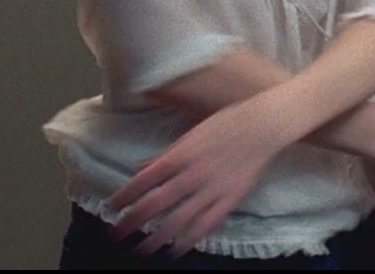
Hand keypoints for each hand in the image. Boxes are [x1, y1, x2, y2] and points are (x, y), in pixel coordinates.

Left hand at [107, 104, 290, 257]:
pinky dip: (190, 239)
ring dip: (157, 237)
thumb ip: (164, 155)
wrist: (264, 125)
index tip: (111, 208)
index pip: (143, 180)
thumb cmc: (226, 124)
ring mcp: (211, 189)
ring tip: (142, 251)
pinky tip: (177, 250)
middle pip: (155, 203)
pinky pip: (207, 224)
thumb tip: (138, 168)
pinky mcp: (230, 198)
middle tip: (116, 235)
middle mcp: (191, 175)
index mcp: (180, 156)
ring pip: (178, 219)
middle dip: (133, 221)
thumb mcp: (190, 134)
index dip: (124, 196)